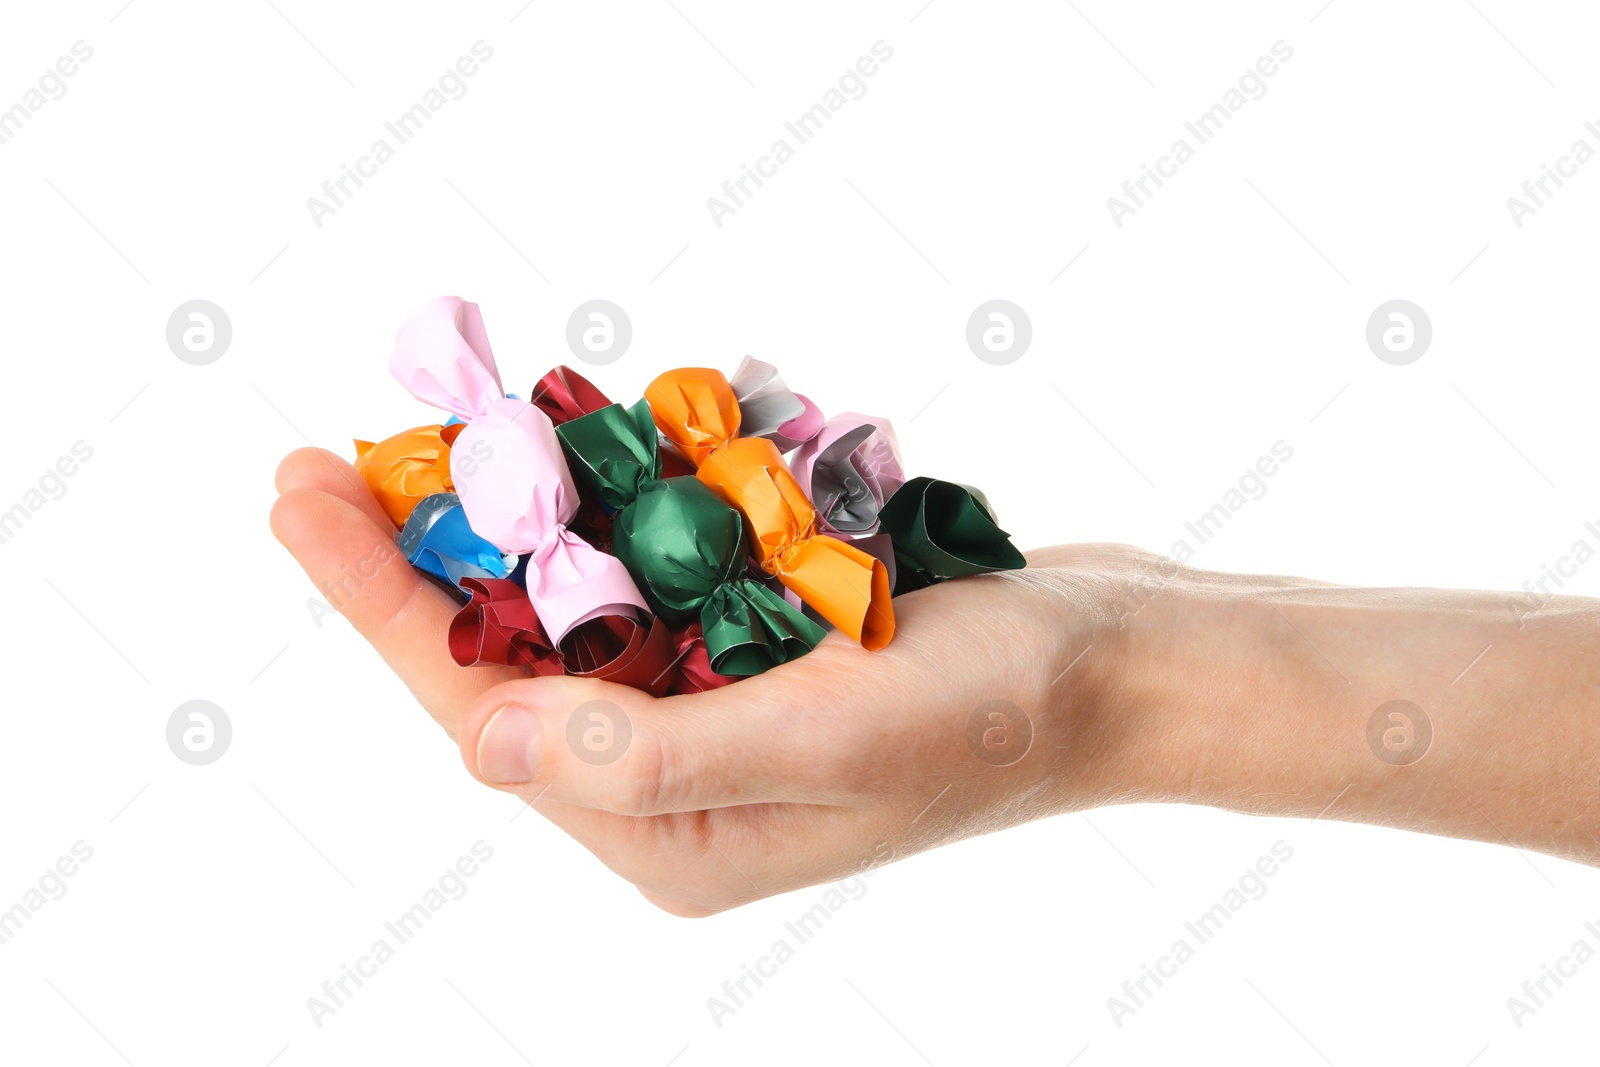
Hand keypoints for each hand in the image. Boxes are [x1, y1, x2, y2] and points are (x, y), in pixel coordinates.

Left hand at [269, 447, 1145, 914]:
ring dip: (520, 510)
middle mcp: (675, 775)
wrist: (1117, 663)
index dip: (383, 601)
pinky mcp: (758, 641)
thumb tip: (480, 744)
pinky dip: (622, 498)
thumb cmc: (1000, 713)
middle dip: (425, 547)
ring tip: (449, 420)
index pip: (488, 710)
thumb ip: (654, 752)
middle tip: (333, 449)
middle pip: (512, 647)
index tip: (303, 494)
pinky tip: (592, 432)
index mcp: (671, 831)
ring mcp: (716, 702)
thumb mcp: (831, 741)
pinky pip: (658, 564)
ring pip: (579, 596)